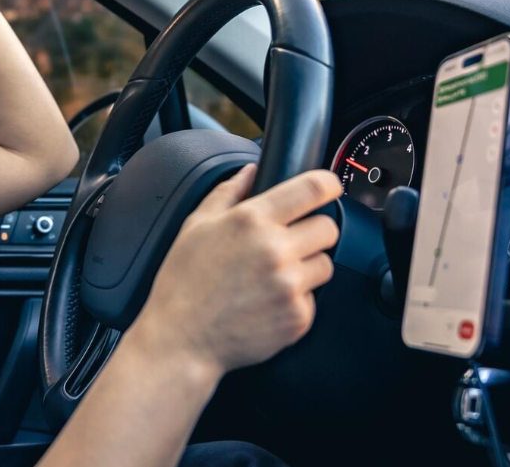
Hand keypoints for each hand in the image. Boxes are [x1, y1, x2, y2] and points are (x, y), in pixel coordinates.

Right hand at [129, 164, 341, 375]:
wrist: (181, 339)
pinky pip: (314, 298)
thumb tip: (252, 170)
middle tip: (288, 242)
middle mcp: (276, 250)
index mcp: (252, 221)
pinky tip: (267, 301)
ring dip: (307, 266)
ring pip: (325, 264)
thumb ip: (228, 192)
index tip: (327, 188)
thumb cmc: (183, 283)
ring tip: (273, 276)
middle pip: (328, 227)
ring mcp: (290, 286)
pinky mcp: (298, 317)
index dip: (327, 184)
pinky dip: (297, 299)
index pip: (313, 189)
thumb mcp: (196, 226)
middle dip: (313, 230)